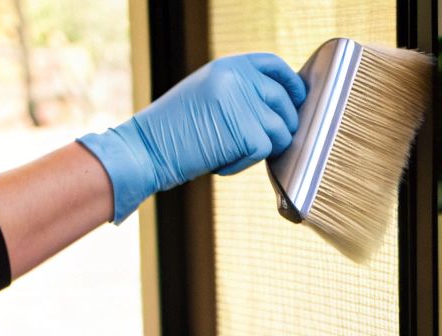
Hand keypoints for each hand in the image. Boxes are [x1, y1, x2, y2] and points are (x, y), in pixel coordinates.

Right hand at [79, 54, 307, 222]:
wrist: (145, 149)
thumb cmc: (172, 129)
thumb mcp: (206, 93)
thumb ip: (239, 90)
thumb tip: (278, 102)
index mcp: (228, 65)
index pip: (274, 65)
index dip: (290, 84)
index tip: (295, 100)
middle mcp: (238, 78)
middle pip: (284, 102)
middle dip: (281, 125)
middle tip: (259, 143)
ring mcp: (243, 103)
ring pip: (281, 130)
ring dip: (263, 149)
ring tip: (231, 153)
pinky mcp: (246, 132)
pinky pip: (265, 151)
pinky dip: (245, 165)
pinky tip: (221, 164)